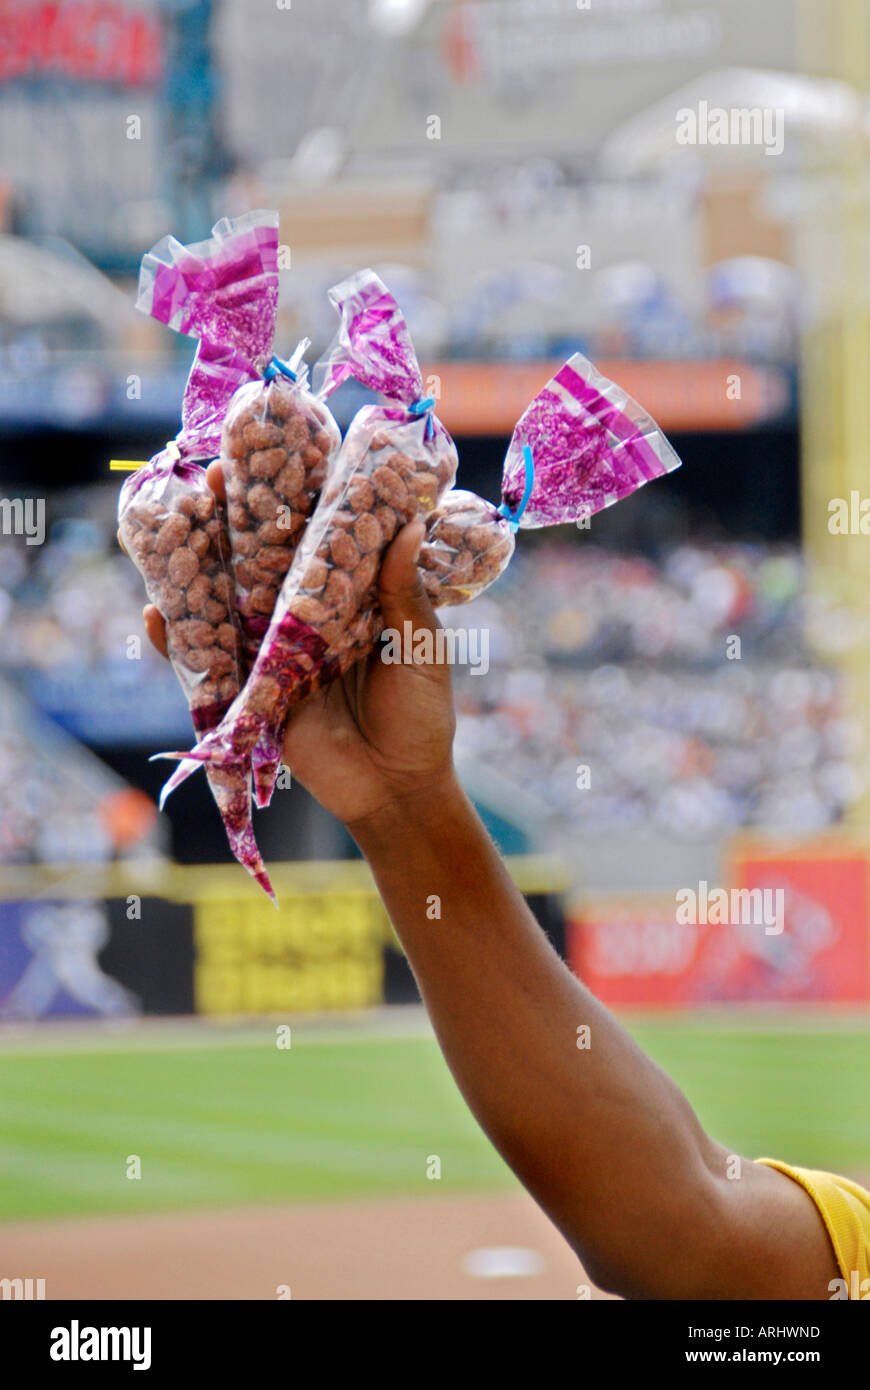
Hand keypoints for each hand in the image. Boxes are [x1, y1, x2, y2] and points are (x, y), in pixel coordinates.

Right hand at [134, 461, 457, 831]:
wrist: (397, 790)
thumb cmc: (421, 716)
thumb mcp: (421, 648)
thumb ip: (405, 594)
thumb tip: (409, 526)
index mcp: (351, 595)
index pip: (318, 535)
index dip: (295, 496)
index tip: (275, 454)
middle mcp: (306, 614)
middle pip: (263, 558)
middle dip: (234, 518)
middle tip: (209, 475)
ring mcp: (274, 651)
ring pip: (228, 600)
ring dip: (197, 566)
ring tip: (170, 527)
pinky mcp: (252, 690)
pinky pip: (208, 660)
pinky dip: (177, 641)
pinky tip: (155, 613)